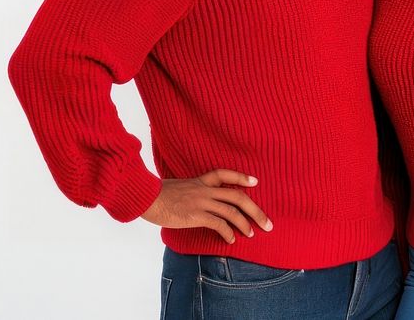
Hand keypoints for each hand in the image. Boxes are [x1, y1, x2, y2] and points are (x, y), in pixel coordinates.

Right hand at [141, 169, 271, 242]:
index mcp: (200, 181)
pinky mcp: (196, 215)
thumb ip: (190, 192)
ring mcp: (202, 201)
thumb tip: (193, 201)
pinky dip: (228, 232)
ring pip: (232, 211)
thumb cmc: (156, 195)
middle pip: (238, 196)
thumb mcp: (176, 187)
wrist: (145, 197)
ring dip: (245, 224)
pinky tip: (231, 239)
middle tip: (268, 223)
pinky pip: (219, 224)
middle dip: (256, 210)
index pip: (224, 174)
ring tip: (252, 233)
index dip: (241, 177)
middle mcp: (205, 190)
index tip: (254, 181)